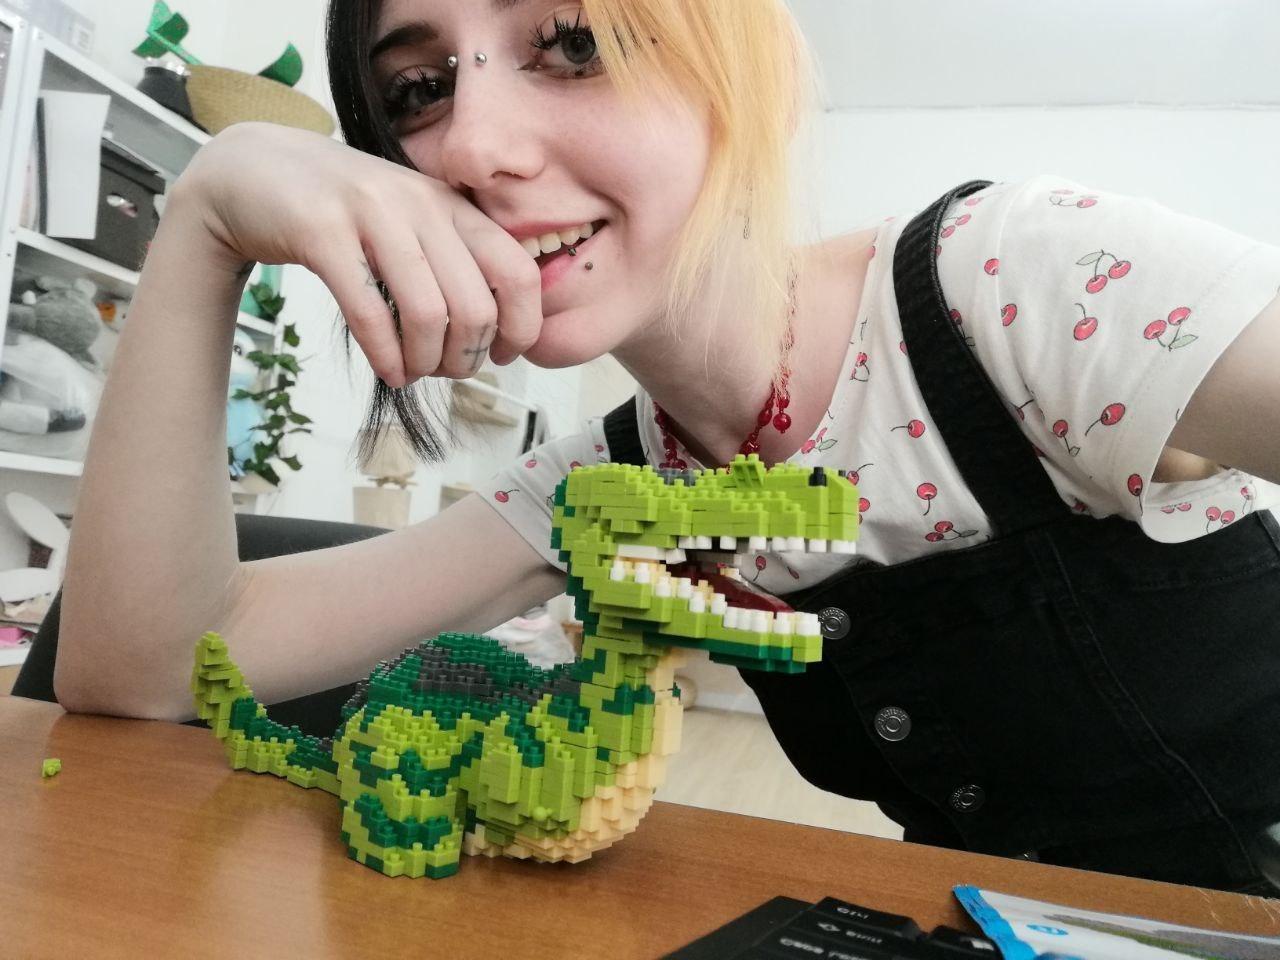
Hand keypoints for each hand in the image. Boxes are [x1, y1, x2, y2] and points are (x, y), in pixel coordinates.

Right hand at [170, 122, 542, 385]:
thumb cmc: (344, 214)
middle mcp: (419, 203)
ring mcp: (370, 213)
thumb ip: (454, 261)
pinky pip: (369, 311)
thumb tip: (497, 334)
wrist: (251, 172)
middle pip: (475, 307)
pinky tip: (389, 371)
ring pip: (428, 314)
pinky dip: (386, 356)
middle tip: (446, 371)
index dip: (520, 328)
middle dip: (466, 358)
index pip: (519, 273)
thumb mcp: (410, 223)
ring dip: (427, 362)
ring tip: (414, 372)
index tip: (501, 356)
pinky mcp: (321, 231)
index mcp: (451, 205)